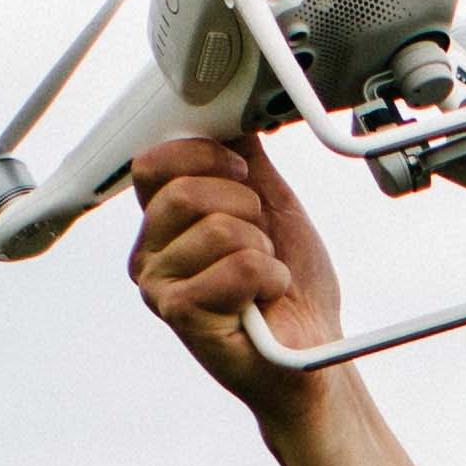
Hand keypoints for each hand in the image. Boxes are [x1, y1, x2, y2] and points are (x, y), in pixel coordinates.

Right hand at [128, 135, 340, 420]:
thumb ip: (246, 159)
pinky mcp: (182, 316)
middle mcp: (152, 254)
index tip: (242, 175)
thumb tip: (233, 111)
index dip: (204, 156)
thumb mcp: (272, 206)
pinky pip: (234, 267)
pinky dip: (268, 277)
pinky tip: (266, 297)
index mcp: (163, 223)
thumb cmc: (290, 291)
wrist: (313, 353)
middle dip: (243, 206)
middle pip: (184, 192)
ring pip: (216, 229)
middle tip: (260, 238)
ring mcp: (161, 287)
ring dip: (261, 248)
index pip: (154, 163)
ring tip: (265, 274)